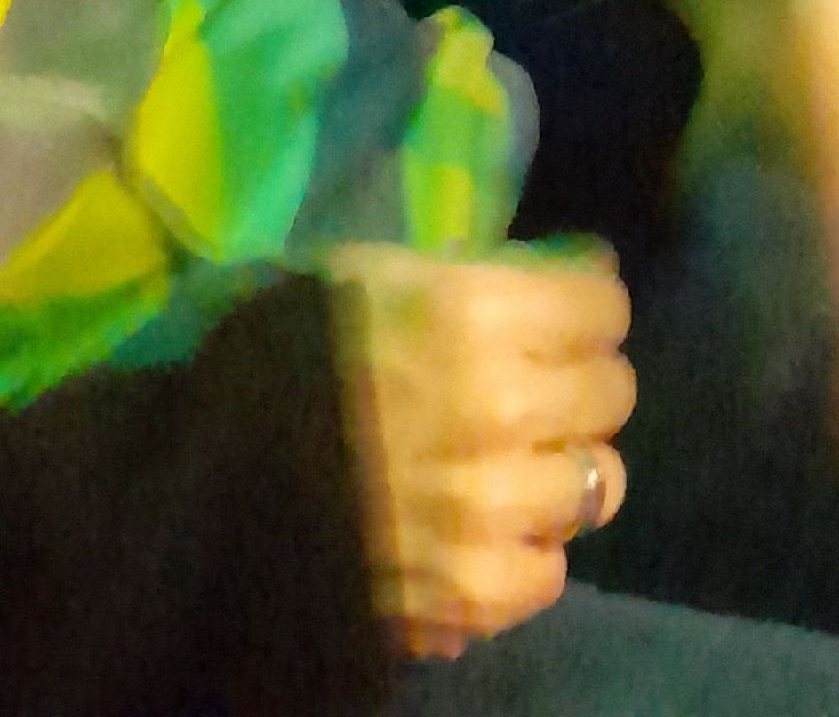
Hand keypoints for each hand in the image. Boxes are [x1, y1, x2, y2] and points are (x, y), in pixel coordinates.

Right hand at [325, 242, 633, 659]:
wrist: (203, 482)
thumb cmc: (290, 354)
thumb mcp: (380, 273)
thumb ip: (486, 273)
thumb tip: (590, 268)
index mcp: (474, 314)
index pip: (603, 305)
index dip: (585, 307)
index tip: (565, 316)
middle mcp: (498, 409)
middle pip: (612, 391)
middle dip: (581, 383)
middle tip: (542, 390)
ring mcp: (489, 510)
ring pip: (597, 483)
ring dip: (563, 470)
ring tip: (520, 467)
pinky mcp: (467, 593)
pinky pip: (548, 574)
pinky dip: (526, 554)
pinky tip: (489, 534)